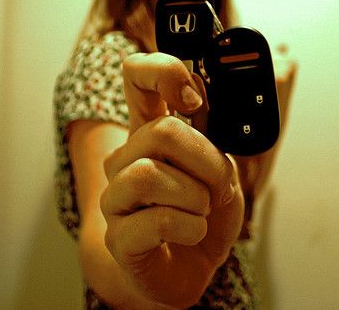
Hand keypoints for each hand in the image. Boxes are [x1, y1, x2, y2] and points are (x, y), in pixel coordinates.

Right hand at [101, 52, 244, 307]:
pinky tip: (192, 232)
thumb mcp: (220, 166)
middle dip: (208, 160)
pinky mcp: (119, 237)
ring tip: (202, 212)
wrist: (192, 267)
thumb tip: (204, 89)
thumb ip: (210, 131)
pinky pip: (158, 219)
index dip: (162, 72)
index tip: (192, 97)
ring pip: (151, 175)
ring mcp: (117, 198)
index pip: (136, 77)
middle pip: (160, 131)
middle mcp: (126, 159)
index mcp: (150, 133)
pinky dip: (191, 227)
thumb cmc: (203, 214)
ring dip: (196, 197)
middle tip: (221, 185)